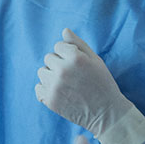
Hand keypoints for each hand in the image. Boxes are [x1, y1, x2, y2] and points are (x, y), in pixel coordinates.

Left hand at [36, 29, 144, 143]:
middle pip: (48, 58)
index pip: (58, 46)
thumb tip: (64, 30)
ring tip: (66, 84)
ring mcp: (55, 86)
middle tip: (73, 76)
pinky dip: (46, 90)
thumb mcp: (95, 60)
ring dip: (51, 76)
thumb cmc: (102, 83)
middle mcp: (62, 70)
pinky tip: (60, 93)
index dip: (68, 54)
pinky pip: (38, 87)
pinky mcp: (50, 100)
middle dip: (58, 64)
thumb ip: (78, 43)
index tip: (78, 65)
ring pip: (42, 72)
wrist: (106, 113)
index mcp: (75, 58)